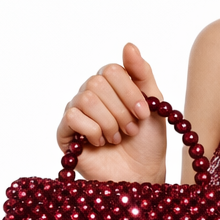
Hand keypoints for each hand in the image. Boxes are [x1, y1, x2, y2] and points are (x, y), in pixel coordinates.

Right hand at [56, 43, 166, 182]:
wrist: (141, 175)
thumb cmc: (148, 142)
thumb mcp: (154, 104)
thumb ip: (142, 74)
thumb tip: (128, 45)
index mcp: (111, 85)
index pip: (112, 70)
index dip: (129, 92)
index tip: (144, 113)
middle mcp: (90, 94)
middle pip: (97, 82)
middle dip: (121, 110)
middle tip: (131, 130)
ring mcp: (75, 112)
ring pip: (85, 98)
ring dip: (109, 122)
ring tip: (118, 138)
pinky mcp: (65, 133)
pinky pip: (72, 117)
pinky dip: (93, 131)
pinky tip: (101, 143)